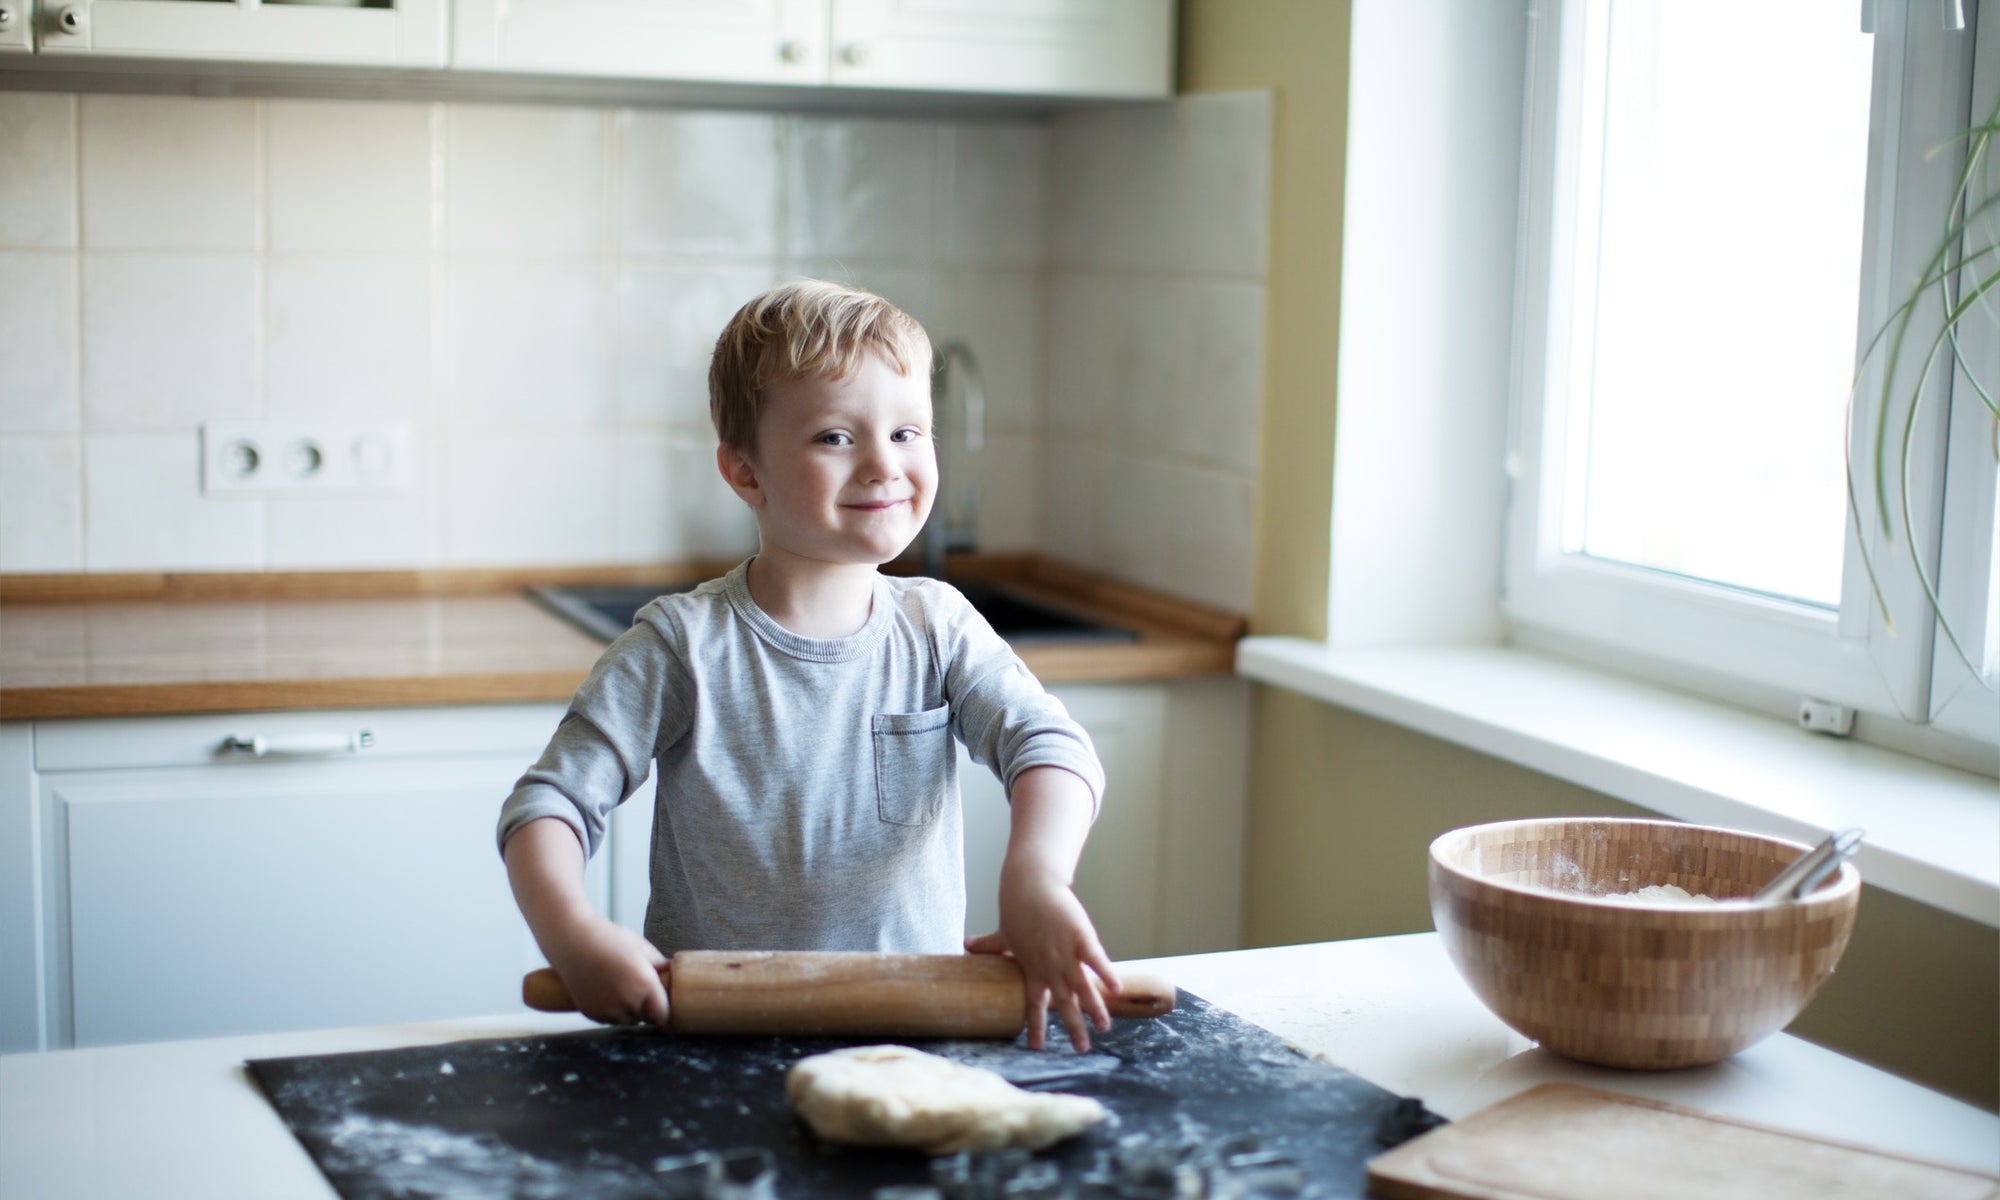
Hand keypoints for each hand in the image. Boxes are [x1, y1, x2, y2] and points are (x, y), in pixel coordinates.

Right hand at [543, 916, 669, 1027]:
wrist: (572, 940)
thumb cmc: (608, 939)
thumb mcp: (642, 947)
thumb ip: (660, 966)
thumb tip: (672, 976)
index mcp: (644, 984)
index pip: (663, 1014)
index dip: (664, 1010)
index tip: (662, 1003)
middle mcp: (627, 1001)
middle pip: (645, 1018)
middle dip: (646, 1008)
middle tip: (640, 989)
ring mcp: (607, 1010)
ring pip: (627, 1021)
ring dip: (629, 1011)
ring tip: (622, 987)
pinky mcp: (591, 1013)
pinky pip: (609, 1019)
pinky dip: (611, 1011)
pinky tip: (607, 991)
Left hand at [968, 867, 1120, 1051]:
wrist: (1030, 884)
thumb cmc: (1017, 909)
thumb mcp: (1003, 933)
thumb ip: (989, 945)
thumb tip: (966, 945)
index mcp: (1032, 970)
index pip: (1033, 1005)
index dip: (1034, 1026)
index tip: (1036, 1048)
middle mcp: (1050, 967)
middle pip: (1063, 1003)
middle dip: (1073, 1027)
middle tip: (1081, 1050)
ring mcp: (1066, 953)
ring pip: (1082, 987)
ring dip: (1093, 1008)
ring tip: (1103, 1027)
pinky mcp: (1080, 937)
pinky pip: (1095, 959)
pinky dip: (1105, 973)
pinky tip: (1115, 988)